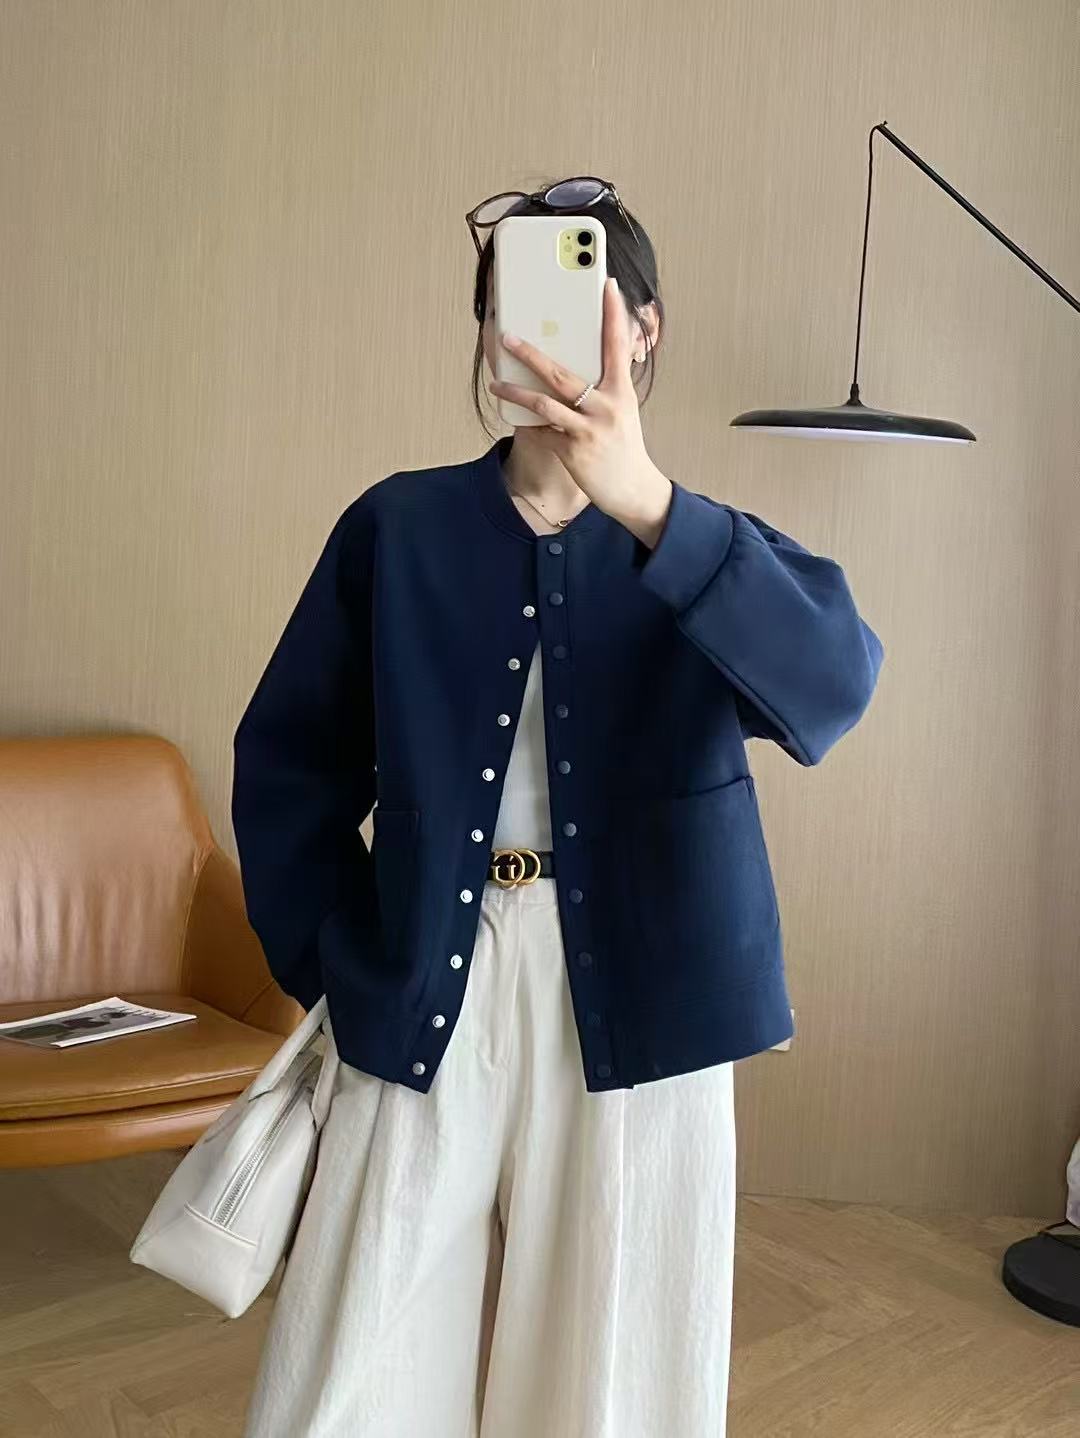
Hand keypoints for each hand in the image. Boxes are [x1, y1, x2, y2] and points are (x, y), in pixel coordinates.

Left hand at [488, 277, 672, 548]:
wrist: (633, 490)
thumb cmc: (624, 446)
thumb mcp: (622, 411)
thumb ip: (605, 387)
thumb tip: (582, 364)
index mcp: (621, 392)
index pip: (616, 345)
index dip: (613, 314)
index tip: (607, 285)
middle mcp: (605, 408)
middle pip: (561, 373)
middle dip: (530, 354)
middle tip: (507, 337)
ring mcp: (588, 430)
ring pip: (543, 404)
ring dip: (515, 392)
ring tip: (496, 383)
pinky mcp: (573, 452)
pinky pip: (542, 433)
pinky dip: (529, 426)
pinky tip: (518, 420)